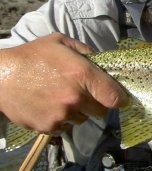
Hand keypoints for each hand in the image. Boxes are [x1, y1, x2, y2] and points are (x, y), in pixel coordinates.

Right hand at [0, 33, 128, 133]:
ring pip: (83, 119)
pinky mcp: (49, 127)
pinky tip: (50, 106)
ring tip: (62, 98)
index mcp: (82, 75)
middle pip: (102, 112)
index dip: (120, 98)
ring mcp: (62, 115)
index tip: (118, 97)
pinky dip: (62, 120)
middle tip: (85, 94)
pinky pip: (65, 127)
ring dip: (79, 112)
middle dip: (97, 104)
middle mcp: (75, 98)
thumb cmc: (31, 56)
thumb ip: (86, 51)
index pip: (115, 97)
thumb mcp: (60, 42)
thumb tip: (103, 63)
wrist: (0, 77)